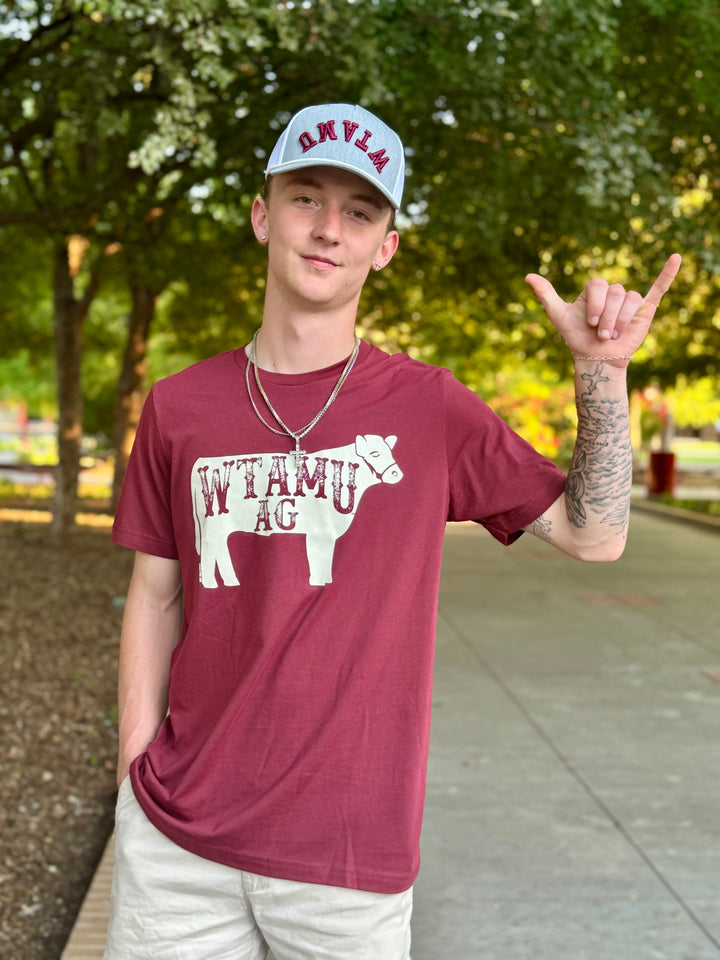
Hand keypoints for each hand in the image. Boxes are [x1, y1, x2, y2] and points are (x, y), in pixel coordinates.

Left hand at [525, 253, 680, 361]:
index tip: (589, 323)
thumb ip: (546, 295)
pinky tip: (676, 257)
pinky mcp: (645, 309)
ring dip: (620, 319)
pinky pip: (658, 287)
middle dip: (607, 316)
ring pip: (630, 300)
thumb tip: (528, 276)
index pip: (597, 285)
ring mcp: (629, 300)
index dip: (594, 304)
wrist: (596, 358)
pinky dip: (668, 273)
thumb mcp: (558, 315)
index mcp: (595, 289)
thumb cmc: (577, 338)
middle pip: (615, 292)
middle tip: (602, 334)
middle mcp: (613, 292)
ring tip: (614, 334)